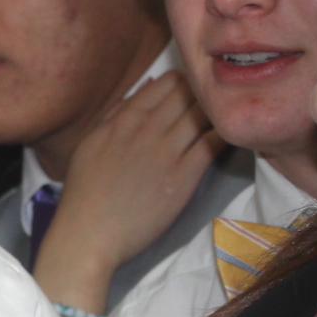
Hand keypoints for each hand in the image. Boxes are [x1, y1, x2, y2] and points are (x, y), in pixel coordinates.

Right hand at [34, 71, 221, 316]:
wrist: (89, 234)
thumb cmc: (85, 194)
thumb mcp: (91, 144)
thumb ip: (116, 114)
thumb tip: (146, 87)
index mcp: (124, 119)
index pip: (164, 84)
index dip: (184, 82)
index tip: (193, 88)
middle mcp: (147, 128)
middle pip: (187, 94)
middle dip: (204, 92)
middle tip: (216, 101)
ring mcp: (167, 150)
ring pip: (202, 114)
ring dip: (216, 112)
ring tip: (227, 115)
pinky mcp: (184, 175)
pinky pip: (212, 143)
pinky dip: (223, 134)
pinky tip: (230, 133)